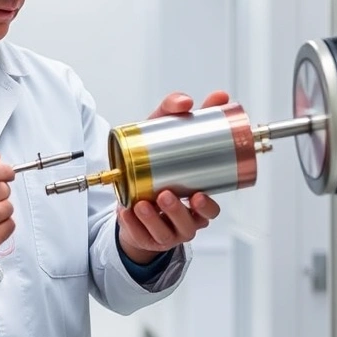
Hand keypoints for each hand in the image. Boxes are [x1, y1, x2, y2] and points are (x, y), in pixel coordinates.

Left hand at [116, 90, 228, 263]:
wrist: (133, 187)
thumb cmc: (153, 163)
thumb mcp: (160, 134)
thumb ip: (174, 113)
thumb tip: (188, 100)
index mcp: (196, 200)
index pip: (210, 208)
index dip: (207, 206)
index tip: (199, 195)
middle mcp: (184, 218)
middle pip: (189, 224)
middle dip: (178, 212)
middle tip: (166, 194)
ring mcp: (164, 230)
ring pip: (164, 232)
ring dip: (153, 219)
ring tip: (143, 203)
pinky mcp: (144, 235)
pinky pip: (139, 235)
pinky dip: (131, 224)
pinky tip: (125, 212)